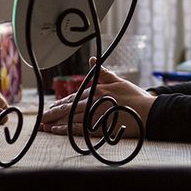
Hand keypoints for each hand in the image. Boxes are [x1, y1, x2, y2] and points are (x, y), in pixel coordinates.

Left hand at [40, 58, 155, 137]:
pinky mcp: (100, 128)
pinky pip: (79, 129)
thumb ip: (102, 72)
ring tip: (44, 125)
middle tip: (41, 118)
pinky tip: (56, 130)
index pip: (74, 96)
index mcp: (97, 90)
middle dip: (53, 112)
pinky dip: (66, 129)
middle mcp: (94, 101)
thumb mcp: (119, 81)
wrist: (149, 112)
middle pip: (69, 107)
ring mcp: (96, 115)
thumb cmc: (135, 97)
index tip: (52, 106)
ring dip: (55, 121)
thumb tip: (92, 60)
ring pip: (71, 118)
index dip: (62, 102)